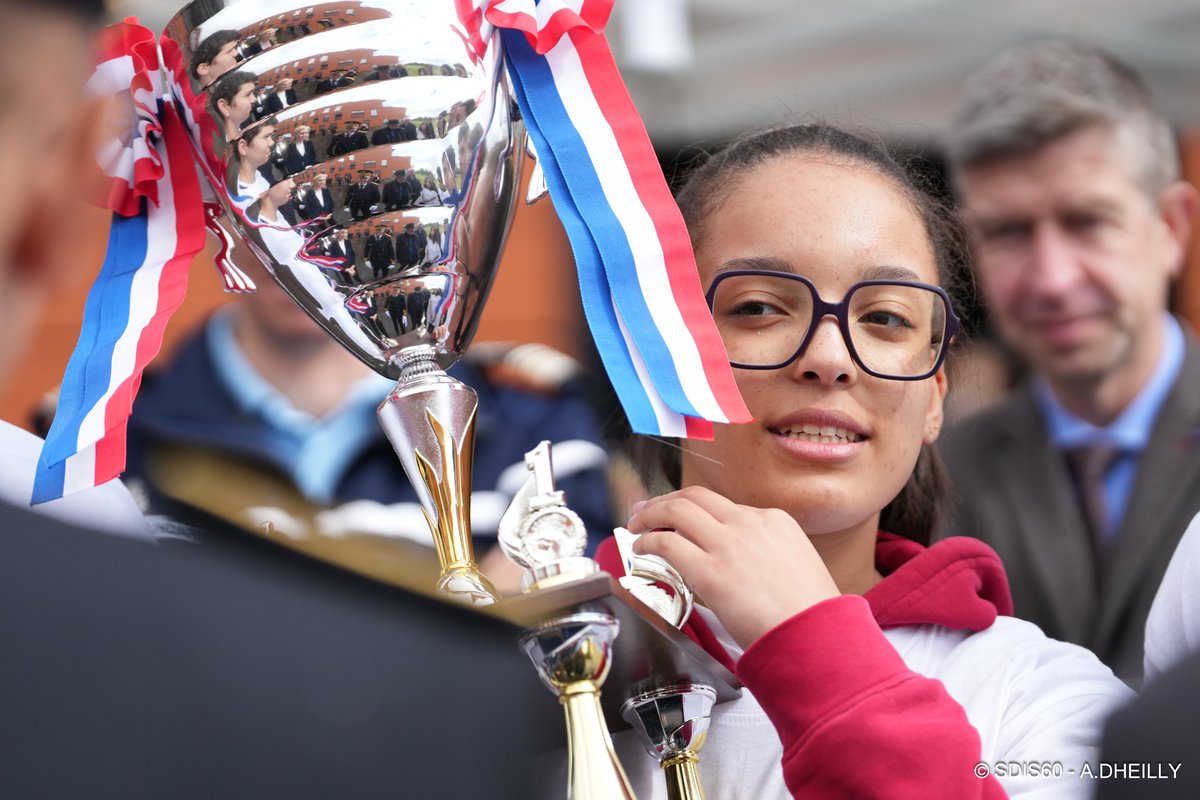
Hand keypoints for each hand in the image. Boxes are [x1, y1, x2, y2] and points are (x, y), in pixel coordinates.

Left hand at [628, 486, 839, 649]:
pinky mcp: (709, 571)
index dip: (695, 512)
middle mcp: (749, 523)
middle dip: (665, 502)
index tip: (682, 521)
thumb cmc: (810, 614)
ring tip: (637, 527)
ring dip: (650, 516)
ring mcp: (728, 544)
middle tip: (647, 512)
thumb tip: (738, 562)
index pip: (724, 507)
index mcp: (774, 520)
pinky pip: (666, 544)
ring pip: (676, 510)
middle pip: (695, 497)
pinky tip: (641, 550)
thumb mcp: (796, 565)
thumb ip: (766, 553)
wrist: (817, 636)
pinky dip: (647, 542)